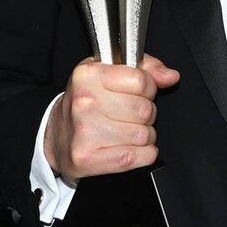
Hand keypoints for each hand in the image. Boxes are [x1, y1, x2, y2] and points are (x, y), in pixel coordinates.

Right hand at [44, 54, 179, 184]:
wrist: (56, 136)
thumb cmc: (86, 102)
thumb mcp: (109, 73)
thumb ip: (145, 68)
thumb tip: (170, 76)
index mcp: (89, 75)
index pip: (142, 80)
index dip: (148, 88)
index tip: (138, 92)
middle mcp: (85, 102)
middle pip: (145, 110)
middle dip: (145, 114)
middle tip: (129, 114)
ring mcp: (85, 132)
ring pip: (143, 135)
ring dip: (142, 136)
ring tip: (126, 131)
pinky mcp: (87, 159)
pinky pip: (136, 157)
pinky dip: (143, 155)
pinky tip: (129, 147)